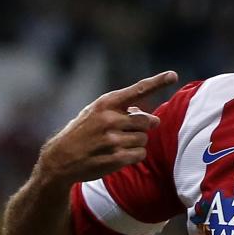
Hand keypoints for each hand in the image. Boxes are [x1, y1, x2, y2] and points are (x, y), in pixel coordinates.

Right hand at [36, 71, 178, 185]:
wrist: (59, 159)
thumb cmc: (83, 132)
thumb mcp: (95, 112)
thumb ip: (122, 109)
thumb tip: (152, 117)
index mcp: (106, 103)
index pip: (137, 90)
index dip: (157, 82)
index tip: (173, 75)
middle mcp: (109, 119)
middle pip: (148, 121)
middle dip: (143, 127)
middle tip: (128, 131)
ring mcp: (112, 139)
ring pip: (144, 139)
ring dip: (136, 143)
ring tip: (116, 144)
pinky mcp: (114, 158)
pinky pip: (140, 155)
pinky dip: (134, 156)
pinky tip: (118, 155)